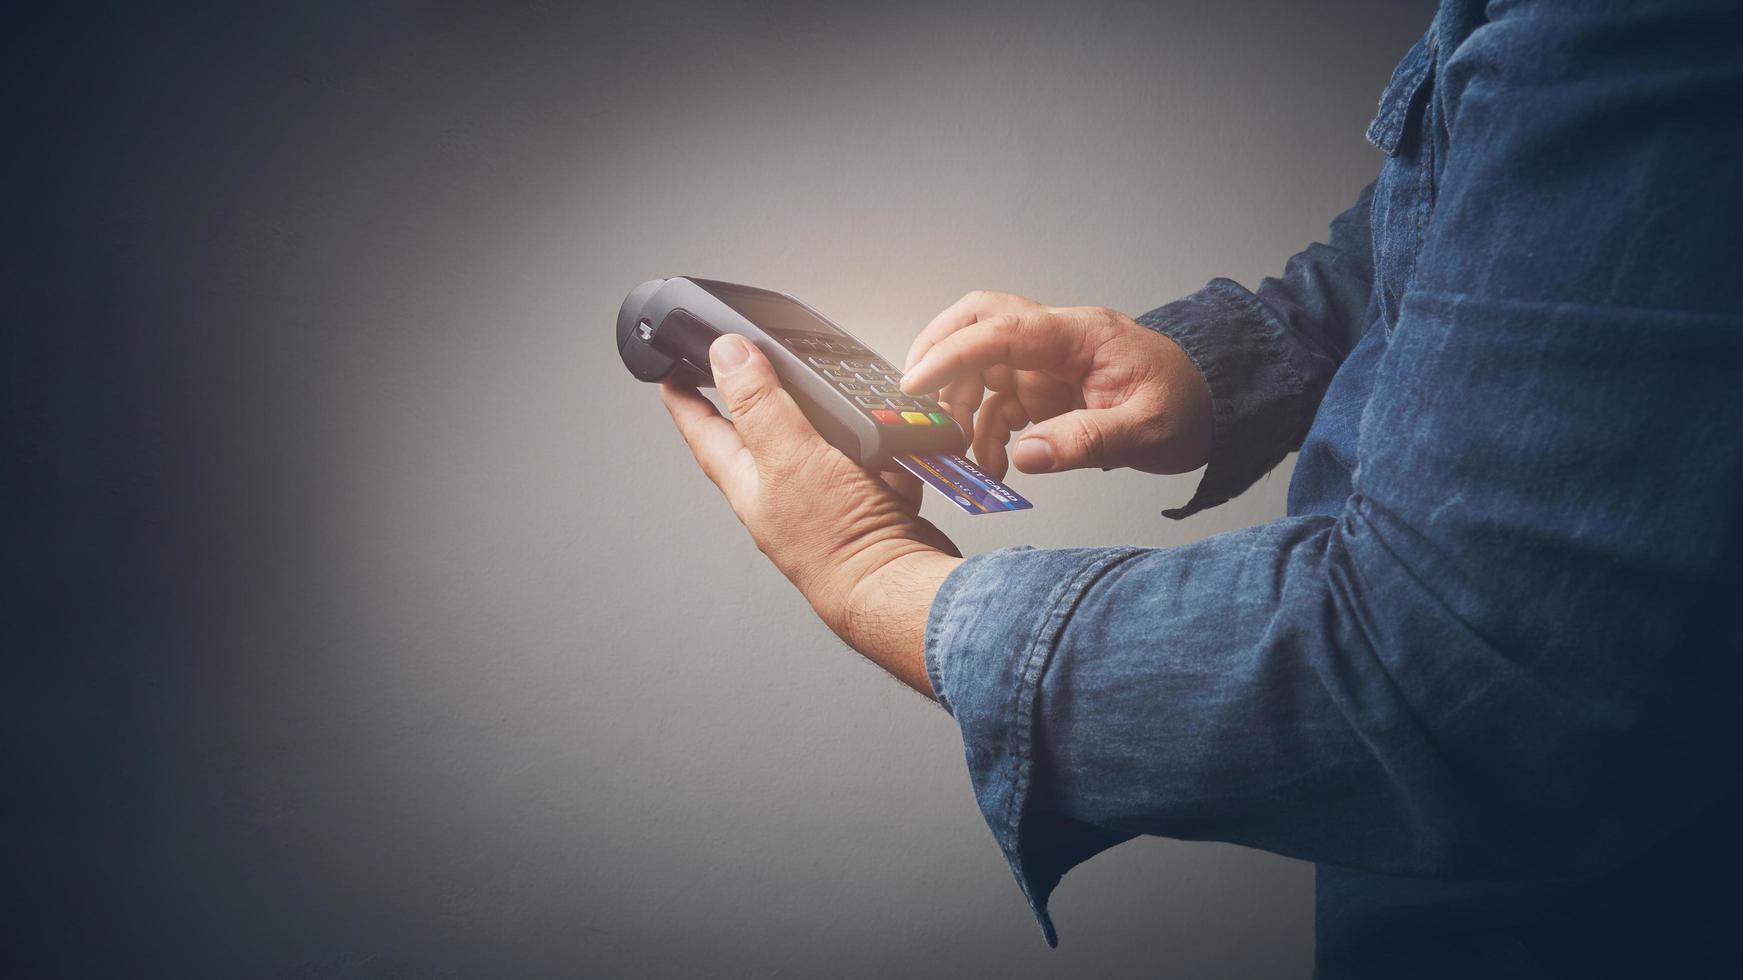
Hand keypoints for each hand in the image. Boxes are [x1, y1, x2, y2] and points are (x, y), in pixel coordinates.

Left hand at [661, 333, 961, 695]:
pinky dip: (883, 451)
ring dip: (838, 424)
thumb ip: (758, 404)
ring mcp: (824, 498)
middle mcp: (781, 491)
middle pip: (761, 431)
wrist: (897, 588)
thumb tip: (726, 354)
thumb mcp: (790, 457)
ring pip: (823, 443)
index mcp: (749, 480)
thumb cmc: (837, 542)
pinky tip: (891, 451)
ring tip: (848, 411)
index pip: (703, 429)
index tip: (671, 369)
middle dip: (763, 397)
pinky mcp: (868, 503)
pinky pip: (873, 463)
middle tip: (756, 369)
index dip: (684, 395)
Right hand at [900, 291, 1211, 479]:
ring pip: (984, 367)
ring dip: (964, 406)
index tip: (916, 382)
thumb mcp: (1148, 430)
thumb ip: (1086, 440)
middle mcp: (1058, 341)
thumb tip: (1026, 455)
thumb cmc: (1190, 405)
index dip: (953, 353)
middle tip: (916, 395)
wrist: (1217, 408)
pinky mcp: (1050, 389)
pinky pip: (1002, 402)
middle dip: (940, 351)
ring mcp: (1051, 364)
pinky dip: (988, 431)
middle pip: (980, 321)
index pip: (1002, 329)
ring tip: (966, 452)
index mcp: (1080, 335)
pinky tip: (994, 464)